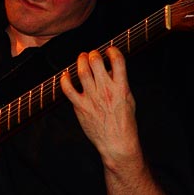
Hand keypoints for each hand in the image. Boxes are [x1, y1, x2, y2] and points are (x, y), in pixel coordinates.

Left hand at [60, 46, 138, 162]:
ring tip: (82, 59)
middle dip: (93, 54)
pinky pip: (68, 89)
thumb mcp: (128, 99)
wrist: (117, 143)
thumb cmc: (125, 122)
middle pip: (96, 62)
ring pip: (82, 72)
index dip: (112, 50)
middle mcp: (106, 91)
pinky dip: (65, 80)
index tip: (109, 50)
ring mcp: (92, 98)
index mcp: (121, 87)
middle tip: (92, 55)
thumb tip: (109, 69)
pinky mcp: (81, 107)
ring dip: (80, 61)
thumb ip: (120, 83)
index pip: (118, 60)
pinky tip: (66, 75)